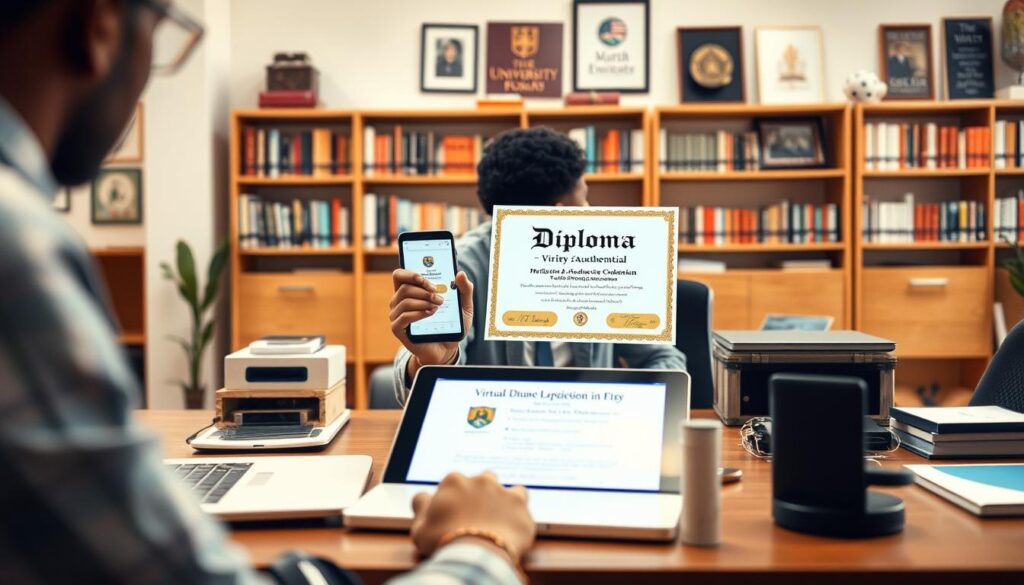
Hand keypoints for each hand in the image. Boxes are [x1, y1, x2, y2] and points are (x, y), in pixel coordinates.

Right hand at [389, 269, 473, 374]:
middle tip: (439, 298)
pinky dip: (418, 313)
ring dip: (423, 301)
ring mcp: (397, 315)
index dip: (411, 274)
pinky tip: (430, 314)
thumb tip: (460, 273)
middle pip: (404, 287)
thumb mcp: (464, 306)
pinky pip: (404, 316)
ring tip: (437, 306)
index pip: (400, 275)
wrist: (447, 348)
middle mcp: (399, 302)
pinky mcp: (398, 329)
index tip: (428, 280)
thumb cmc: (451, 325)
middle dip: (423, 290)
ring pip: (404, 301)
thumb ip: (465, 289)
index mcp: (410, 291)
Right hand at [410, 472, 534, 564]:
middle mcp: (478, 480)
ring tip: (495, 516)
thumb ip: (421, 507)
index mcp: (453, 481)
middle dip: (478, 494)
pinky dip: (516, 505)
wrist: (475, 553)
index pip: (453, 484)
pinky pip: (520, 495)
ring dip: (498, 497)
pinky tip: (511, 517)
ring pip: (500, 487)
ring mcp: (500, 490)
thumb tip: (423, 497)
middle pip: (479, 481)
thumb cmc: (443, 541)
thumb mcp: (419, 527)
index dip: (454, 500)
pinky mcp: (518, 503)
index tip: (454, 515)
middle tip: (475, 516)